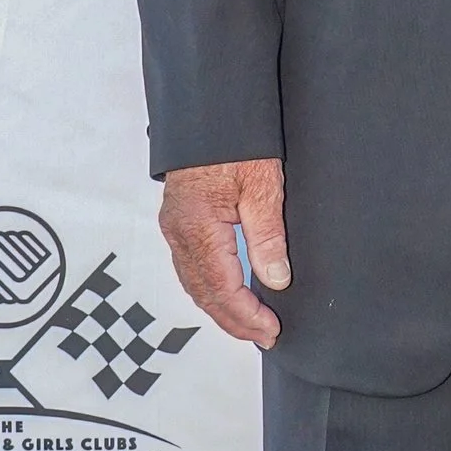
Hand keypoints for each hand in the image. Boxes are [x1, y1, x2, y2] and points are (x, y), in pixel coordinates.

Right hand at [158, 158, 289, 346]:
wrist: (209, 115)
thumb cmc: (235, 141)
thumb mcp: (262, 185)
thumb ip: (268, 236)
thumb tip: (276, 278)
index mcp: (197, 228)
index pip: (223, 288)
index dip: (247, 315)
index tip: (270, 329)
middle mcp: (178, 233)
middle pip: (204, 293)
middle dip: (234, 320)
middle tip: (264, 336)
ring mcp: (174, 229)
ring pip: (194, 284)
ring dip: (221, 309)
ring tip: (250, 325)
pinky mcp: (177, 222)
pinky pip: (191, 268)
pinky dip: (210, 289)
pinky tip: (228, 296)